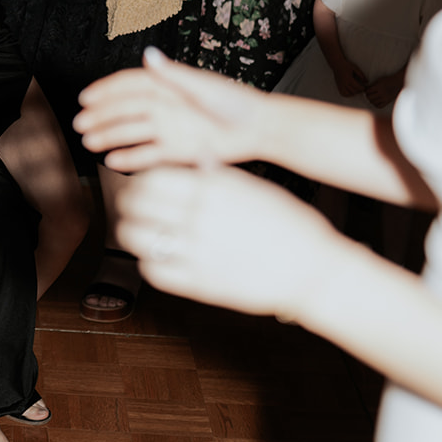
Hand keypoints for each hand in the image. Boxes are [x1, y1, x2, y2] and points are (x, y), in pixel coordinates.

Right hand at [75, 49, 260, 171]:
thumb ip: (173, 74)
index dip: (105, 90)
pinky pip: (147, 154)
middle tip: (79, 124)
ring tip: (89, 143)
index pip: (128, 84)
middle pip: (124, 109)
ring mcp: (168, 128)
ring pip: (131, 132)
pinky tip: (112, 161)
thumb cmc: (234, 101)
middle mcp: (164, 105)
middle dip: (100, 115)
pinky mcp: (177, 149)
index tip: (85, 97)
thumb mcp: (202, 85)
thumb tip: (148, 54)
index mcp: (167, 84)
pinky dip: (130, 158)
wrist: (258, 129)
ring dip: (109, 136)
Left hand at [115, 163, 346, 320]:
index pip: (151, 177)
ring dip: (131, 232)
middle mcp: (200, 217)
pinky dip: (148, 262)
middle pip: (136, 204)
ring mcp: (198, 252)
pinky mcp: (200, 285)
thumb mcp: (252, 186)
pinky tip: (156, 256)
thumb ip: (216, 174)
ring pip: (136, 238)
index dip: (138, 180)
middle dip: (128, 204)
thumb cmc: (289, 224)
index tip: (139, 184)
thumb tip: (195, 156)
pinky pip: (154, 272)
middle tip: (131, 206)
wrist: (314, 269)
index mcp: (212, 188)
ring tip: (138, 231)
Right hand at [332, 57, 367, 97]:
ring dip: (353, 93)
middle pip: (354, 91)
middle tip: (361, 88)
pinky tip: (350, 92)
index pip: (357, 87)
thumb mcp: (355, 68)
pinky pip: (342, 93)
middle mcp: (344, 83)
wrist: (337, 64)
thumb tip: (366, 81)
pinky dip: (347, 94)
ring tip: (356, 90)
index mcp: (349, 79)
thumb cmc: (346, 65)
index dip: (362, 88)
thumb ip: (361, 75)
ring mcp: (340, 85)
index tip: (364, 87)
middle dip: (359, 91)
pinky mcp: (338, 86)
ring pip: (348, 94)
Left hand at [364, 68, 404, 110]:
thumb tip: (365, 89)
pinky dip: (376, 104)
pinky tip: (376, 101)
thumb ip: (372, 85)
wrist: (398, 83)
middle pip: (369, 97)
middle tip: (369, 94)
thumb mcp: (379, 80)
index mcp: (379, 87)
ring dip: (371, 100)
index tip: (367, 90)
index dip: (366, 91)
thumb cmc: (387, 80)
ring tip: (372, 98)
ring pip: (373, 102)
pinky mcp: (388, 101)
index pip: (368, 91)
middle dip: (368, 96)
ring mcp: (385, 98)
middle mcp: (382, 93)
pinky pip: (379, 106)